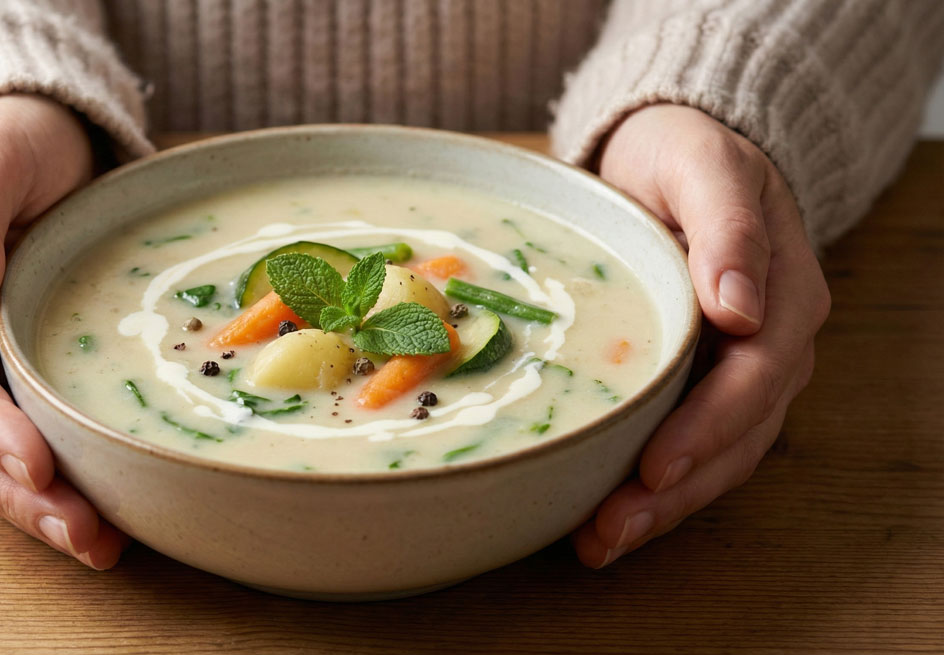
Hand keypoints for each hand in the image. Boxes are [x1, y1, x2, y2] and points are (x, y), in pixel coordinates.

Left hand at [572, 104, 830, 566]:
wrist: (675, 155)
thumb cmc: (685, 154)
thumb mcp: (703, 164)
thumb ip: (726, 227)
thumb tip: (741, 307)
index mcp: (785, 295)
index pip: (756, 378)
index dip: (707, 429)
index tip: (653, 467)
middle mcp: (774, 344)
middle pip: (738, 435)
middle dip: (675, 490)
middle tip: (609, 531)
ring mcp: (742, 371)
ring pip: (717, 457)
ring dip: (662, 507)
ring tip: (599, 543)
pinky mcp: (704, 383)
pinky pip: (691, 446)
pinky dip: (655, 486)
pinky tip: (605, 515)